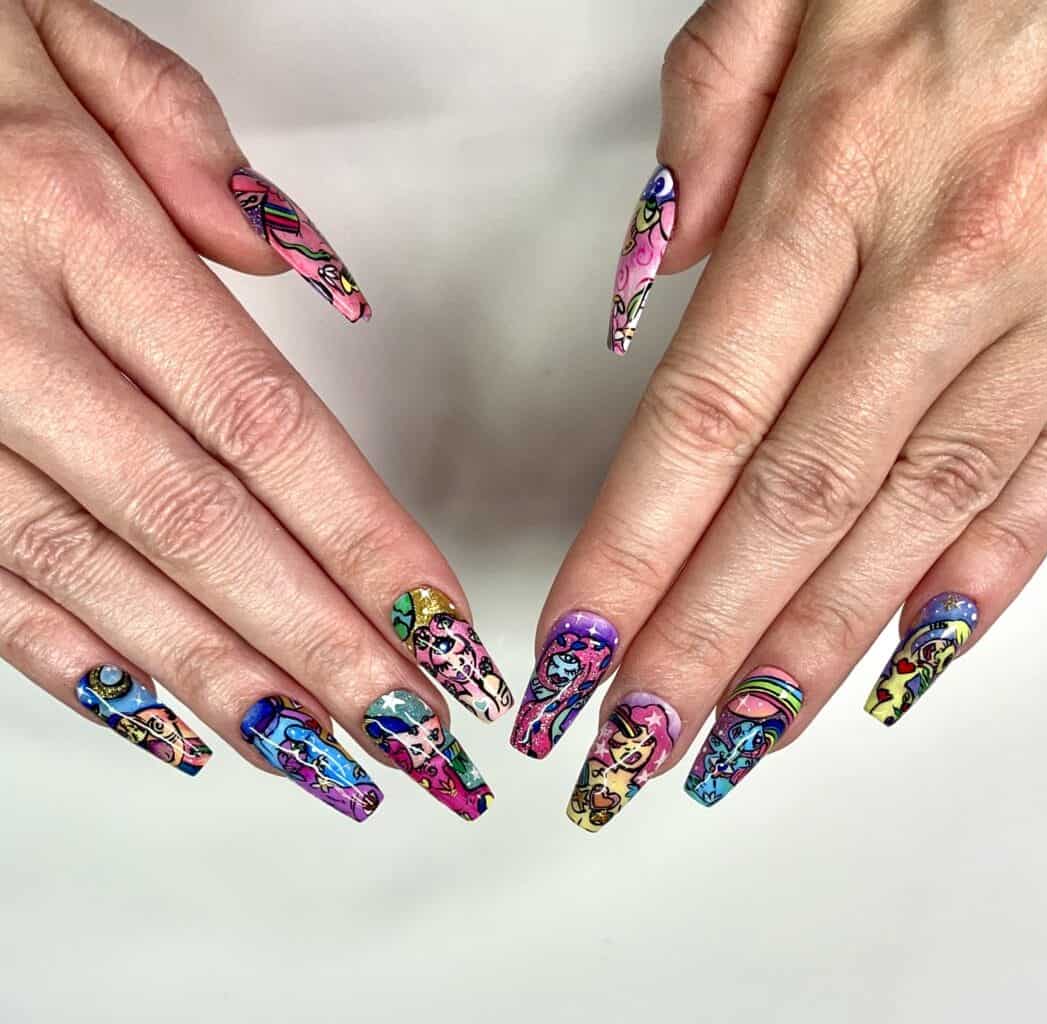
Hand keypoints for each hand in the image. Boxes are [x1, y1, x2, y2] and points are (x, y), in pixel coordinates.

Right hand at [0, 0, 511, 822]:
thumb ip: (182, 135)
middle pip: (200, 526)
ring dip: (225, 684)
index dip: (363, 540)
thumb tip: (303, 263)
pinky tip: (176, 725)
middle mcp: (4, 342)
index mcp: (74, 226)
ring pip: (100, 580)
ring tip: (327, 762)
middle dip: (320, 646)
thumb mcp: (55, 34)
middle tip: (416, 734)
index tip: (441, 628)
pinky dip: (83, 670)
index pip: (263, 422)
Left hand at [512, 0, 1046, 828]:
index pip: (701, 418)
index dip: (630, 553)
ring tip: (733, 745)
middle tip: (631, 751)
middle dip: (701, 643)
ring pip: (909, 521)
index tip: (574, 653)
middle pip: (793, 501)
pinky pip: (1041, 492)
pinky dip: (966, 592)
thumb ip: (706, 123)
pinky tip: (894, 669)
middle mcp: (946, 265)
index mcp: (842, 176)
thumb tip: (645, 285)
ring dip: (812, 649)